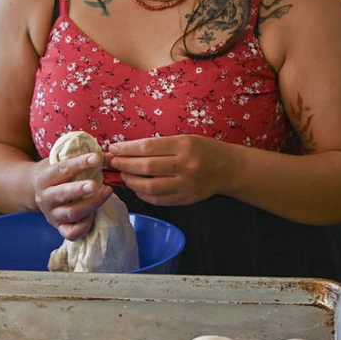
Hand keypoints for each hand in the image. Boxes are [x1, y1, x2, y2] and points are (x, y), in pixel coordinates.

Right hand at [30, 152, 112, 240]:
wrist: (33, 191)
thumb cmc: (55, 174)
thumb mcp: (60, 162)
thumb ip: (80, 160)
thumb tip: (108, 156)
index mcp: (44, 178)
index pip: (62, 169)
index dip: (80, 163)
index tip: (97, 158)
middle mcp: (45, 198)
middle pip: (62, 194)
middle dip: (80, 189)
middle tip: (96, 184)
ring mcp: (51, 215)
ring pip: (71, 213)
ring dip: (90, 204)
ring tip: (106, 193)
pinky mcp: (58, 228)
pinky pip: (71, 233)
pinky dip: (85, 225)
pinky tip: (95, 214)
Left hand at [107, 136, 232, 206]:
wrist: (228, 168)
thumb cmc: (204, 149)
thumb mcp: (185, 139)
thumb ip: (159, 145)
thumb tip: (127, 150)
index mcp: (185, 146)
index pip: (148, 147)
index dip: (127, 149)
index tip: (113, 148)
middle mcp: (185, 166)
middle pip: (146, 167)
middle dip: (124, 164)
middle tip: (112, 162)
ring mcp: (185, 186)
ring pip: (149, 187)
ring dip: (131, 181)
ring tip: (123, 174)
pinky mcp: (185, 199)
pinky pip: (157, 199)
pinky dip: (142, 193)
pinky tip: (136, 186)